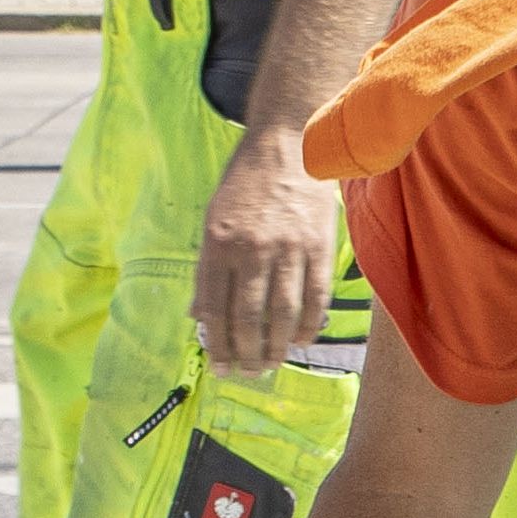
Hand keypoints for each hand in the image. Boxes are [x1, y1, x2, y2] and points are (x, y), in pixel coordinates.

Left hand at [193, 135, 338, 373]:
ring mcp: (287, 248)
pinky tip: (300, 340)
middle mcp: (251, 248)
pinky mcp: (318, 246)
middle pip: (247, 317)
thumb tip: (198, 315)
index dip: (216, 343)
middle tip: (247, 373)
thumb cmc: (246, 183)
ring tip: (270, 364)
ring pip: (281, 313)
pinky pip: (314, 297)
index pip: (214, 307)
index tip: (219, 366)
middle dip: (246, 353)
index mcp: (218, 243)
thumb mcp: (213, 219)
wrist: (289, 144)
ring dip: (275, 346)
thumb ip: (207, 269)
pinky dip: (308, 324)